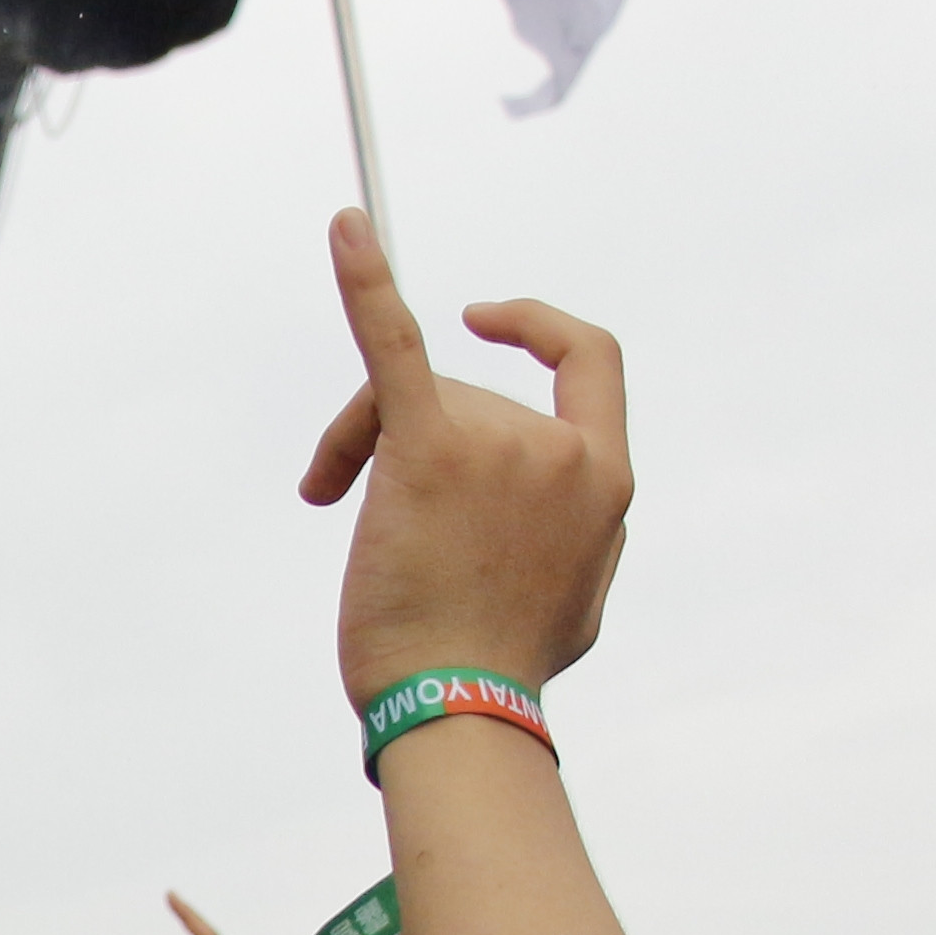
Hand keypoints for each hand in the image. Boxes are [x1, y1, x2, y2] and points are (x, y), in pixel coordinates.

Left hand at [301, 210, 633, 705]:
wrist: (457, 707)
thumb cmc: (500, 669)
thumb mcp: (573, 597)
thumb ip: (577, 538)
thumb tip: (573, 525)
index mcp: (606, 480)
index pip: (589, 362)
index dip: (538, 330)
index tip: (483, 321)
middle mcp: (562, 452)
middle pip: (464, 389)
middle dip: (395, 427)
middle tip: (332, 485)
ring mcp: (502, 447)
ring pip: (409, 402)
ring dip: (357, 442)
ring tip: (329, 505)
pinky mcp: (429, 451)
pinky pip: (392, 348)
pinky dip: (366, 282)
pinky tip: (345, 227)